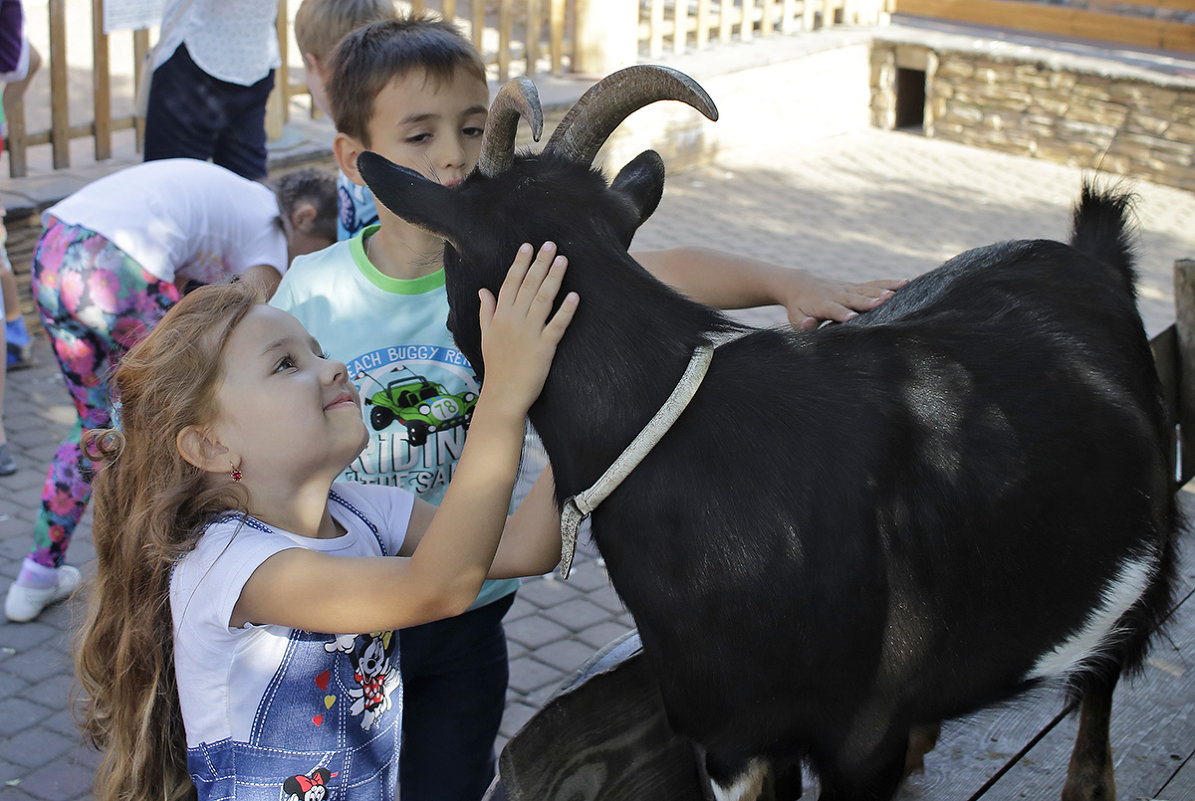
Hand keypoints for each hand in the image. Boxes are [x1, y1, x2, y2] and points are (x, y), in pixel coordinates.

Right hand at [478, 242, 578, 412]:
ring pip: (543, 300)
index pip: (510, 283)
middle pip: (529, 286)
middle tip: (551, 244)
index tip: (528, 246)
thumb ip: (486, 311)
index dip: (520, 263)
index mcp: (501, 316)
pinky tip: (574, 296)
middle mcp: (514, 320)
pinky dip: (566, 311)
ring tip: (563, 260)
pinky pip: (557, 325)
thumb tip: (483, 290)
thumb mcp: (485, 335)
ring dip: (554, 278)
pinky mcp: (545, 347)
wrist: (503, 394)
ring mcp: (530, 333)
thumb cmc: (496, 365)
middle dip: (540, 263)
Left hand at [781, 273, 906, 329]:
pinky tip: (905, 282)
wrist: (800, 285)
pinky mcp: (856, 286)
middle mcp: (837, 294)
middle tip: (881, 303)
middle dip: (867, 301)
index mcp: (822, 304)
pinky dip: (889, 283)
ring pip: (867, 289)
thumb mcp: (794, 318)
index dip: (842, 313)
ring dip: (882, 291)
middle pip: (854, 298)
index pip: (833, 309)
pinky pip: (874, 284)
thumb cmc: (799, 307)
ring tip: (896, 293)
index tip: (852, 317)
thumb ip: (802, 323)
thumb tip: (808, 324)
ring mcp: (848, 288)